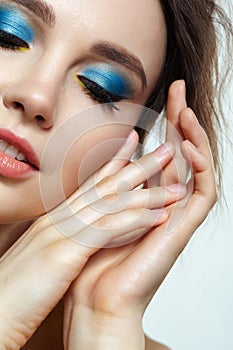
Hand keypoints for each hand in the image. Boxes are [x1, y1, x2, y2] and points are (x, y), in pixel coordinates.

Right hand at [0, 130, 180, 348]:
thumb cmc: (17, 287)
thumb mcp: (43, 253)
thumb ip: (63, 237)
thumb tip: (81, 231)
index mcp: (56, 218)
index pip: (91, 183)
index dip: (115, 162)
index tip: (134, 146)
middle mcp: (60, 218)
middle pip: (106, 185)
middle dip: (139, 166)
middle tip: (164, 150)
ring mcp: (62, 231)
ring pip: (112, 203)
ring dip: (147, 192)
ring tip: (175, 184)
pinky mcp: (66, 252)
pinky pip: (107, 230)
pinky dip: (136, 221)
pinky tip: (159, 217)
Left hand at [63, 81, 216, 349]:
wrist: (100, 295)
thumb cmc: (99, 254)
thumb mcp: (106, 204)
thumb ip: (122, 179)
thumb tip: (126, 150)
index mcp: (152, 195)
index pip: (166, 150)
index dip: (168, 122)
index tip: (165, 94)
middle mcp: (169, 202)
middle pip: (183, 154)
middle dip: (182, 121)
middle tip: (179, 91)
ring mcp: (178, 214)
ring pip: (198, 169)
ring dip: (194, 139)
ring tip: (185, 113)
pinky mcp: (183, 229)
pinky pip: (202, 194)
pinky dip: (200, 169)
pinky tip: (188, 149)